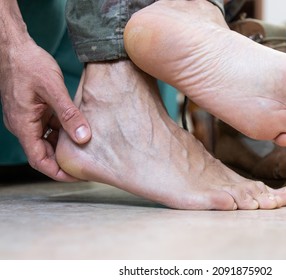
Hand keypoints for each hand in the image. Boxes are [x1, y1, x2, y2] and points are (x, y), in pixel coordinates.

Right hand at [0, 38, 90, 180]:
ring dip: (65, 144)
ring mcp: (28, 118)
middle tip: (88, 164)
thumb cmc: (28, 64)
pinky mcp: (34, 110)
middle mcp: (24, 126)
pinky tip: (79, 127)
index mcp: (24, 126)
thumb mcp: (53, 89)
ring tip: (87, 148)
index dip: (58, 172)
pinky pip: (49, 126)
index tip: (78, 176)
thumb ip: (69, 114)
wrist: (14, 46)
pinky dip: (63, 129)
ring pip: (48, 139)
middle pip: (44, 153)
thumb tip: (83, 138)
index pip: (40, 161)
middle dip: (64, 161)